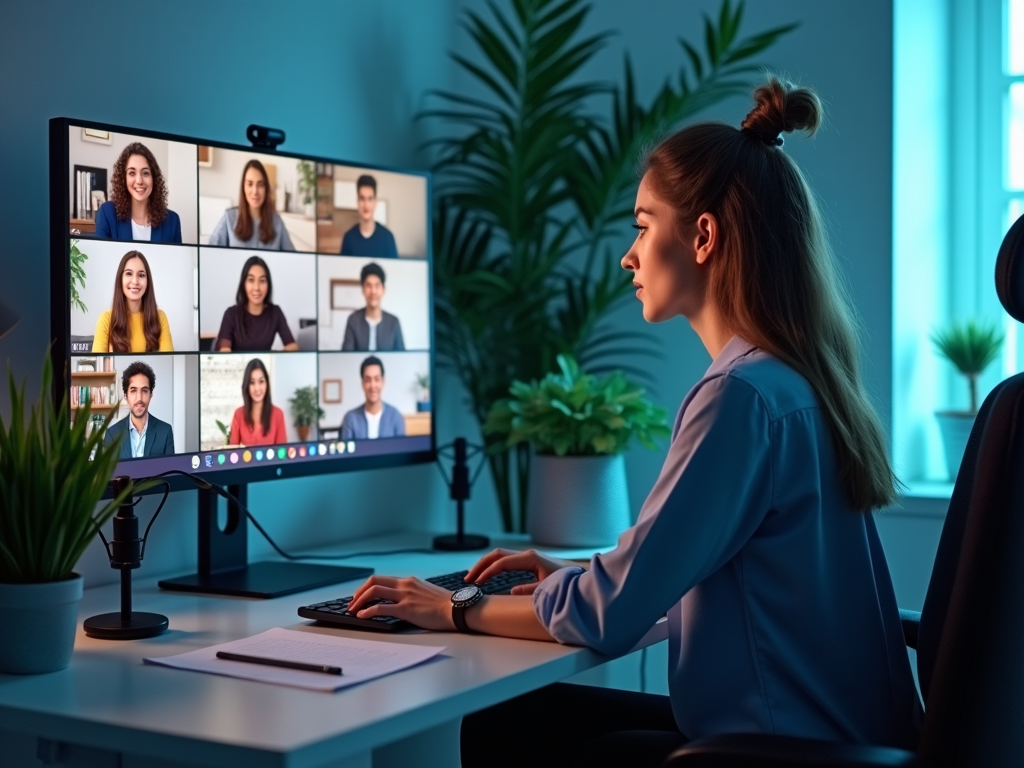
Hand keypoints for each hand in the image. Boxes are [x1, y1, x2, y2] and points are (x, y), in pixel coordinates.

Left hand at [348, 575, 455, 630]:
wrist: (457, 609)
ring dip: (359, 600)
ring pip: (374, 592)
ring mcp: (405, 596)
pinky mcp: (406, 609)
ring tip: (353, 610)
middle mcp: (405, 585)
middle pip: (374, 581)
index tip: (360, 596)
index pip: (382, 579)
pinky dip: (368, 611)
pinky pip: (381, 608)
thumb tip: (402, 600)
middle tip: (352, 602)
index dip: (367, 587)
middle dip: (359, 592)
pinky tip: (362, 616)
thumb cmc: (445, 605)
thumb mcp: (426, 593)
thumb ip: (412, 593)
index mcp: (409, 581)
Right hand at [464, 548, 582, 594]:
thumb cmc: (568, 584)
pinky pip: (507, 561)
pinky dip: (495, 567)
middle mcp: (528, 555)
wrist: (582, 579)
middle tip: (468, 579)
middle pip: (497, 555)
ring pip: (501, 556)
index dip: (487, 572)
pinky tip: (489, 576)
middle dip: (481, 565)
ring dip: (486, 565)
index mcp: (531, 559)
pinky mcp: (530, 562)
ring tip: (474, 577)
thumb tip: (511, 591)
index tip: (476, 583)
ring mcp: (529, 557)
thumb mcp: (547, 589)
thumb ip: (529, 591)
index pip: (502, 563)